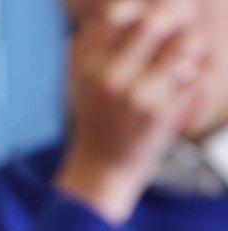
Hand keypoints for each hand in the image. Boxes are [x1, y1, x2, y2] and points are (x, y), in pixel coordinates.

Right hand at [58, 0, 208, 223]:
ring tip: (187, 58)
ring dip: (194, 47)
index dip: (140, 6)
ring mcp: (135, 95)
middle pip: (154, 21)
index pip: (116, 13)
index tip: (150, 12)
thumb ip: (92, 41)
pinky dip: (199, 76)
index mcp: (85, 63)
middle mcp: (107, 76)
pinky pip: (198, 76)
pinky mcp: (160, 114)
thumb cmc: (97, 116)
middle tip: (181, 22)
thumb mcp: (80, 78)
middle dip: (177, 16)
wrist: (101, 166)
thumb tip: (128, 7)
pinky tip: (187, 85)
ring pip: (186, 45)